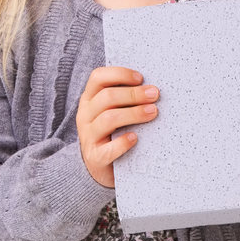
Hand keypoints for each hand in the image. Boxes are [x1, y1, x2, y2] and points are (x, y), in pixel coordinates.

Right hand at [76, 67, 159, 189]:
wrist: (99, 166)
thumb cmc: (112, 132)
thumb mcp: (111, 111)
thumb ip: (122, 98)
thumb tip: (151, 87)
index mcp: (89, 99)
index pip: (98, 77)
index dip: (119, 74)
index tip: (140, 78)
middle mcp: (85, 115)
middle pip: (107, 97)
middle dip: (134, 94)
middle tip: (154, 95)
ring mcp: (88, 137)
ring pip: (109, 119)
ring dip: (134, 113)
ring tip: (152, 112)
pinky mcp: (95, 157)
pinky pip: (108, 149)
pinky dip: (123, 143)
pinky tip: (135, 138)